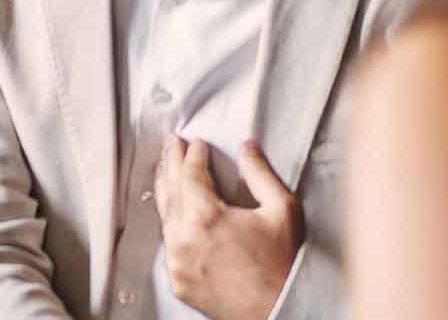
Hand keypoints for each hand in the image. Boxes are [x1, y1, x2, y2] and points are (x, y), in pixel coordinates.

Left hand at [154, 138, 302, 319]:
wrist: (280, 309)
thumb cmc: (283, 265)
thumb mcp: (282, 211)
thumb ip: (260, 174)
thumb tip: (247, 148)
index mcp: (206, 217)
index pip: (190, 174)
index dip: (192, 155)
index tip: (196, 143)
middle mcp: (184, 239)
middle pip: (170, 191)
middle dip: (171, 164)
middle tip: (172, 145)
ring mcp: (177, 262)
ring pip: (164, 218)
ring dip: (167, 192)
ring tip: (167, 172)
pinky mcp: (178, 280)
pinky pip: (169, 245)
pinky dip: (170, 224)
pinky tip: (174, 214)